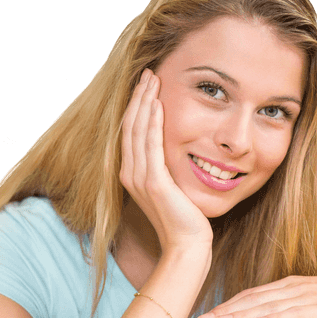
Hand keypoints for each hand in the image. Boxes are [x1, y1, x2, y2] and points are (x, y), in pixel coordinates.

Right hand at [119, 69, 211, 251]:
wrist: (187, 245)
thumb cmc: (185, 218)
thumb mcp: (172, 187)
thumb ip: (166, 167)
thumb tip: (174, 148)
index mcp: (132, 174)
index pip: (131, 131)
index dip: (136, 105)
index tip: (146, 84)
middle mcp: (130, 174)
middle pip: (130, 126)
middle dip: (139, 96)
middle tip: (148, 72)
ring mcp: (139, 178)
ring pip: (137, 131)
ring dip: (144, 102)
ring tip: (152, 79)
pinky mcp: (153, 183)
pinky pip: (150, 146)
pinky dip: (152, 123)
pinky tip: (157, 104)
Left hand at [195, 272, 316, 317]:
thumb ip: (297, 313)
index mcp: (292, 286)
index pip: (253, 295)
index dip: (229, 304)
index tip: (208, 315)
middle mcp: (296, 288)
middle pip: (253, 299)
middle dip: (225, 310)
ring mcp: (309, 296)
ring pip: (267, 305)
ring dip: (240, 315)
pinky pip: (294, 313)